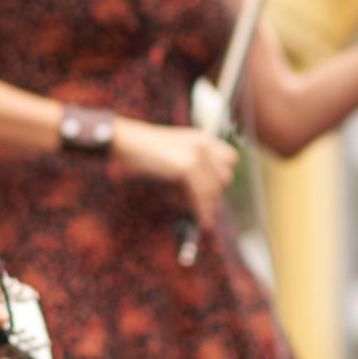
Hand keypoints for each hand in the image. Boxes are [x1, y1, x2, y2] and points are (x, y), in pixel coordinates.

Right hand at [112, 118, 237, 227]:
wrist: (127, 143)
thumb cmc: (143, 153)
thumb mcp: (174, 158)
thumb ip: (193, 171)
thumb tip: (208, 200)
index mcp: (202, 137)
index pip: (230, 159)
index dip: (221, 176)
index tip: (212, 192)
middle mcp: (204, 143)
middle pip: (224, 177)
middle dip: (213, 194)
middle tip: (199, 207)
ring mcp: (197, 154)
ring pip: (213, 190)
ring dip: (204, 204)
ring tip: (191, 213)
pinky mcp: (187, 167)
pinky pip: (201, 196)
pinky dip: (201, 211)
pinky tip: (202, 221)